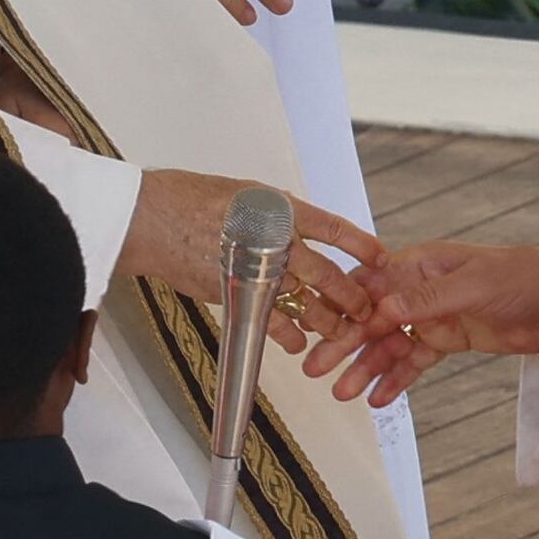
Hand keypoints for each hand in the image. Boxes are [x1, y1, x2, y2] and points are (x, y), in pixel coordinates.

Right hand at [126, 169, 385, 332]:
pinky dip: (289, 335)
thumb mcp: (247, 195)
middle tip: (368, 311)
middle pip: (328, 274)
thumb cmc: (196, 201)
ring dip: (327, 321)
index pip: (334, 229)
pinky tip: (300, 344)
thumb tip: (301, 231)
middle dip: (352, 296)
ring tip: (341, 333)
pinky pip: (273, 320)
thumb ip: (277, 216)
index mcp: (283, 209)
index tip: (383, 258)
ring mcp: (258, 268)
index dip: (362, 245)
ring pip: (306, 302)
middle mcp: (277, 238)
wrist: (155, 218)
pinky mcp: (238, 293)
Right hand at [302, 239, 538, 407]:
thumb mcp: (474, 285)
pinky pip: (415, 361)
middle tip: (317, 370)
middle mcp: (420, 289)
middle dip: (344, 345)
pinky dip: (397, 379)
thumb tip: (383, 306)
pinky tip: (377, 398)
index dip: (344, 310)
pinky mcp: (449, 340)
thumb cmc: (522, 277)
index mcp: (421, 264)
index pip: (371, 286)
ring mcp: (433, 316)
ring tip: (343, 393)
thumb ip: (428, 298)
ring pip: (390, 345)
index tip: (321, 333)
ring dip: (366, 368)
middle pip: (373, 319)